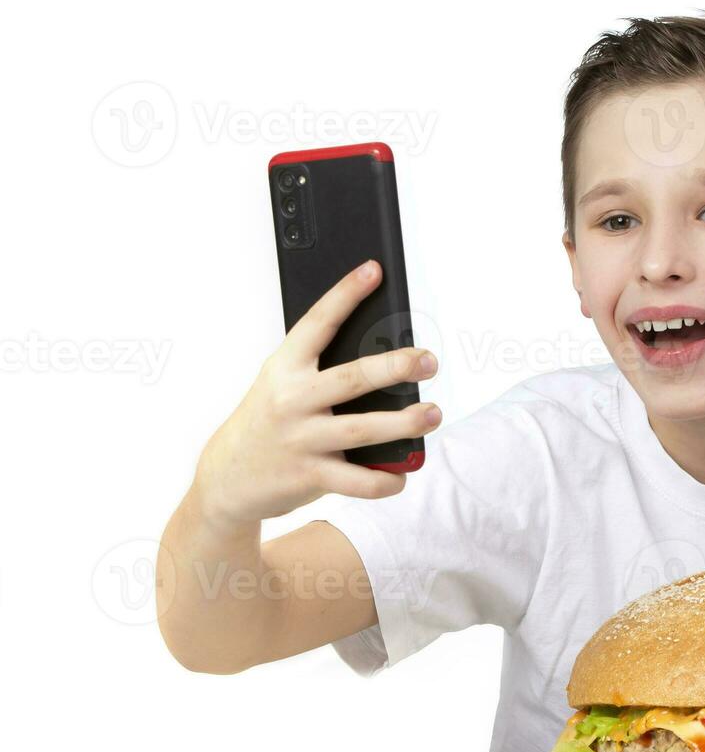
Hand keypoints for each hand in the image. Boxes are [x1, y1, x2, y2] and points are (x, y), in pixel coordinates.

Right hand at [193, 259, 440, 524]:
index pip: (317, 322)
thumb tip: (388, 361)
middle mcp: (291, 400)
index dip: (346, 294)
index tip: (373, 270)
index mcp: (284, 368)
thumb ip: (321, 373)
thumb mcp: (281, 387)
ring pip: (362, 428)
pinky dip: (384, 479)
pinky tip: (402, 474)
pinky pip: (356, 480)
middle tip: (428, 361)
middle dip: (395, 367)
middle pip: (352, 378)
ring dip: (404, 422)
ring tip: (432, 414)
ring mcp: (300, 439)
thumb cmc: (267, 423)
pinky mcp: (308, 475)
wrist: (226, 479)